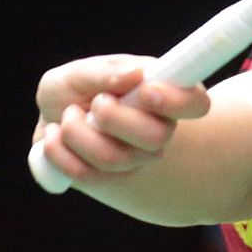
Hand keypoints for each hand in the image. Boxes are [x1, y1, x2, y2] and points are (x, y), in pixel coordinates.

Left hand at [32, 55, 209, 186]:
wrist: (54, 118)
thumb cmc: (77, 88)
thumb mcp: (81, 71)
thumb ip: (106, 72)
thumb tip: (134, 76)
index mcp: (164, 93)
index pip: (196, 104)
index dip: (177, 101)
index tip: (145, 91)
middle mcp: (158, 129)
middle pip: (156, 137)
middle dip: (114, 117)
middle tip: (97, 101)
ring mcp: (136, 158)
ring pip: (114, 158)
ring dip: (77, 132)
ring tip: (68, 115)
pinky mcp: (109, 180)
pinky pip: (87, 175)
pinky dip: (60, 153)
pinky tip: (56, 136)